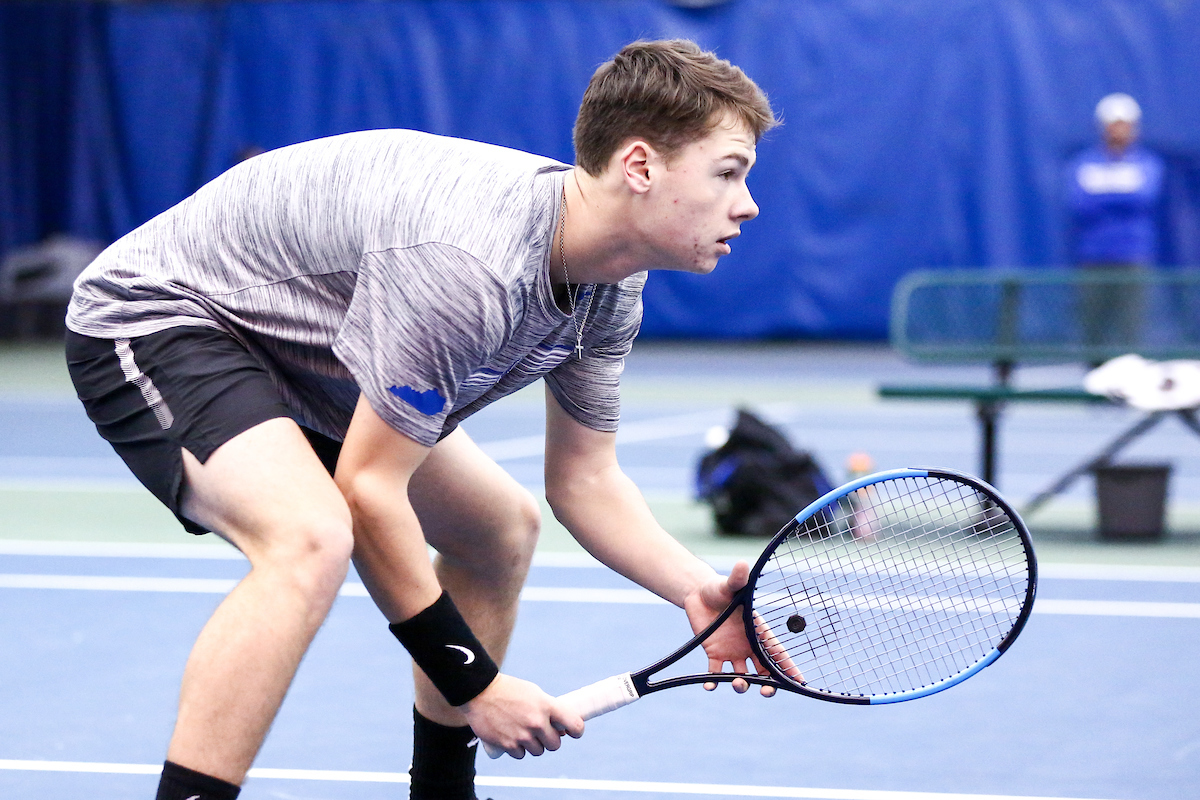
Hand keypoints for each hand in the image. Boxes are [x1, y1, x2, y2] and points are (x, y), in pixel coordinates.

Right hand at [461, 674, 584, 758]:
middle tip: (541, 732)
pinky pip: (521, 755)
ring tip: (524, 732)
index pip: (574, 724)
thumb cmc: (509, 690)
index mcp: (547, 705)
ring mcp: (522, 735)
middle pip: (555, 744)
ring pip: (538, 751)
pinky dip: (518, 749)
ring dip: (533, 745)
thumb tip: (561, 728)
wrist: (480, 691)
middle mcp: (537, 722)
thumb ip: (548, 709)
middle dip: (550, 739)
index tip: (573, 732)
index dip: (577, 730)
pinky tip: (512, 738)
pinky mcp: (508, 745)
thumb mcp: (534, 693)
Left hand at [682, 562, 800, 696]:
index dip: (788, 667)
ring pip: (742, 676)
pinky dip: (713, 682)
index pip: (777, 652)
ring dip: (742, 685)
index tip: (799, 682)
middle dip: (768, 684)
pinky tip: (710, 686)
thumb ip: (737, 578)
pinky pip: (715, 674)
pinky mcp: (714, 653)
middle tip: (766, 692)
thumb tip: (743, 564)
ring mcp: (732, 651)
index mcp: (758, 631)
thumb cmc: (721, 588)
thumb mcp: (730, 584)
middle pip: (764, 671)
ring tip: (738, 683)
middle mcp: (748, 645)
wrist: (699, 593)